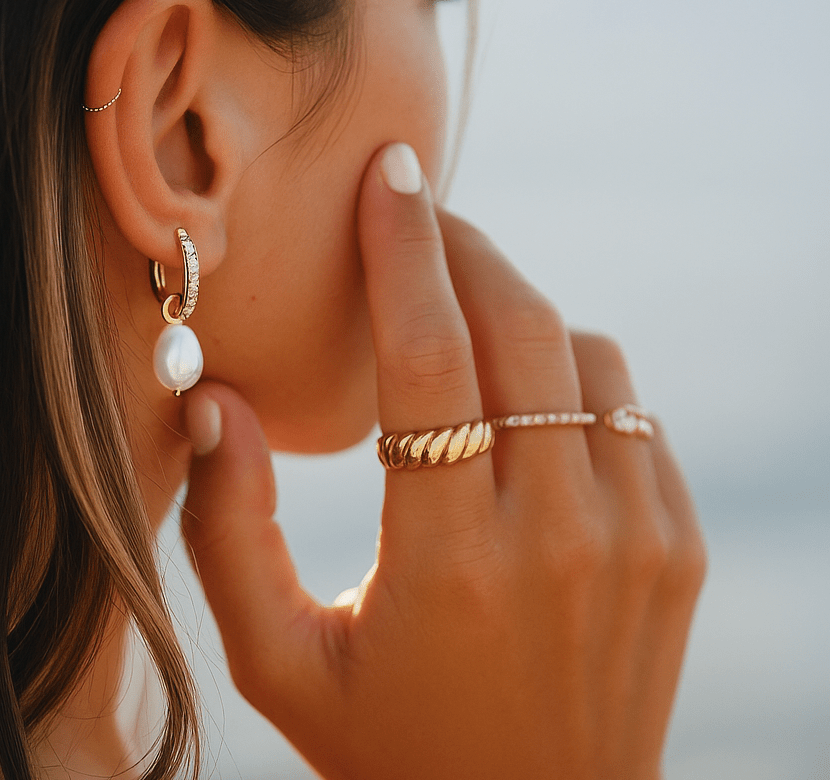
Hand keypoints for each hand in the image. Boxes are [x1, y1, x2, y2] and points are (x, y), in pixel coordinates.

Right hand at [181, 143, 705, 779]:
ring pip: (585, 353)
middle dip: (463, 248)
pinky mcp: (677, 547)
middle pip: (518, 327)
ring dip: (518, 311)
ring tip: (461, 321)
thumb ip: (228, 531)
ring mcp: (636, 539)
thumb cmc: (389, 746)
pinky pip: (631, 407)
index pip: (427, 355)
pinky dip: (575, 373)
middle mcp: (557, 537)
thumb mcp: (277, 661)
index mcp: (447, 561)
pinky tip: (523, 398)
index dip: (402, 247)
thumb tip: (216, 401)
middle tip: (418, 215)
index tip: (391, 171)